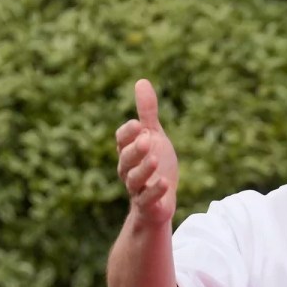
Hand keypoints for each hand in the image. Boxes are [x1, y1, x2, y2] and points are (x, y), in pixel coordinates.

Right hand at [115, 79, 177, 224]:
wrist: (160, 202)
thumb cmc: (155, 166)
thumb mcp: (154, 136)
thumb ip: (147, 113)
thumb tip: (141, 81)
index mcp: (128, 152)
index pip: (122, 140)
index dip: (128, 133)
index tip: (139, 125)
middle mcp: (128, 170)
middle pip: (126, 159)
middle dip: (135, 149)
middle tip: (147, 139)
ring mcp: (137, 189)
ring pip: (134, 180)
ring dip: (144, 169)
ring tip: (155, 159)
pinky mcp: (148, 205)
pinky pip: (147, 200)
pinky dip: (154, 192)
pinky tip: (164, 183)